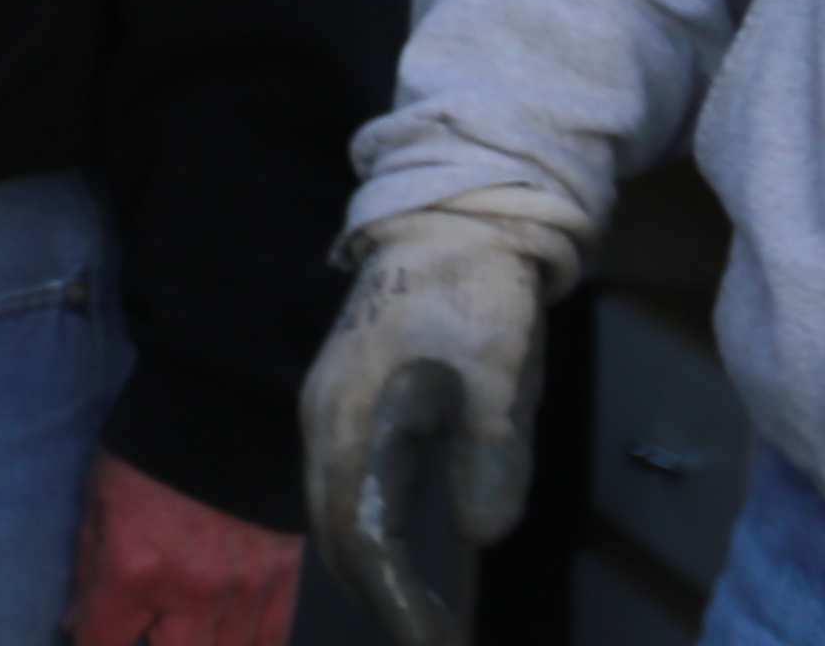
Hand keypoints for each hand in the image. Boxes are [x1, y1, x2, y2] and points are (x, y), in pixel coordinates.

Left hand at [72, 452, 301, 645]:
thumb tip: (77, 624)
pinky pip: (270, 641)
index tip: (94, 640)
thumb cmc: (150, 451)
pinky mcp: (280, 580)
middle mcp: (189, 591)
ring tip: (183, 628)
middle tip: (145, 630)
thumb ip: (88, 571)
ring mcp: (241, 591)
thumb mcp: (98, 503)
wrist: (224, 404)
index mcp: (134, 568)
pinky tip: (227, 639)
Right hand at [299, 208, 575, 645]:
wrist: (448, 221)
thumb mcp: (501, 372)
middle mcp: (323, 417)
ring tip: (421, 608)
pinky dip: (368, 526)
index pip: (362, 531)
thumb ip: (491, 454)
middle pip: (334, 528)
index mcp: (354, 414)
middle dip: (378, 592)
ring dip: (369, 561)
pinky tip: (407, 545)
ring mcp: (325, 406)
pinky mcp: (340, 399)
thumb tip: (478, 535)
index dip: (397, 598)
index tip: (435, 642)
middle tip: (433, 636)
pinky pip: (342, 481)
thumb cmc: (476, 295)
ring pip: (332, 506)